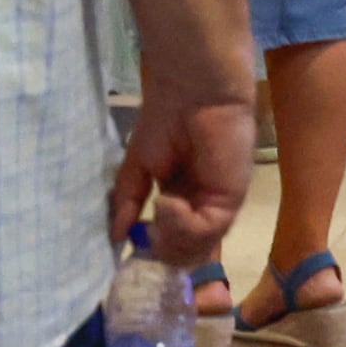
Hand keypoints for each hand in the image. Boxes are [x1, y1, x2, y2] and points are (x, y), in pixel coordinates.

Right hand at [112, 86, 256, 270]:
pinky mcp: (229, 200)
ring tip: (157, 210)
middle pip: (186, 253)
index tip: (134, 251)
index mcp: (184, 200)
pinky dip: (181, 224)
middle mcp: (204, 207)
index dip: (156, 250)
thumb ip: (128, 201)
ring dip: (170, 238)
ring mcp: (218, 206)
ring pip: (196, 248)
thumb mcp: (138, 166)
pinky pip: (205, 230)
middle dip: (163, 252)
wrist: (192, 93)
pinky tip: (167, 201)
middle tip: (146, 237)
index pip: (174, 242)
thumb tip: (115, 236)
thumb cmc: (165, 120)